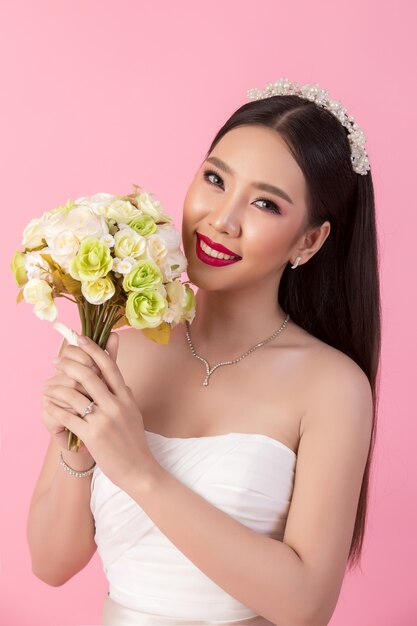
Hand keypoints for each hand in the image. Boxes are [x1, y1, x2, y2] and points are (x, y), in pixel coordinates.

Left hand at [42, 332, 157, 491]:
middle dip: (69, 364)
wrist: (139, 469)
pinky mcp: (93, 436)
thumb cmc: (134, 442)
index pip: (110, 366)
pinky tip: (48, 406)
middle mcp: (116, 405)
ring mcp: (104, 420)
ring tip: (47, 386)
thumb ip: (126, 395)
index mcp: (126, 397)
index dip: (94, 349)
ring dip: (57, 388)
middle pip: (90, 375)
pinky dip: (56, 410)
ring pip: (75, 395)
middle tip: (57, 361)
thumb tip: (121, 380)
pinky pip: (68, 417)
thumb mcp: (134, 413)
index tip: (80, 339)